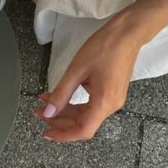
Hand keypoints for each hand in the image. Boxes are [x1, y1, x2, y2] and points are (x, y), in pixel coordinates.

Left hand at [34, 16, 142, 141]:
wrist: (128, 33)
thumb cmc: (105, 47)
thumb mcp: (77, 70)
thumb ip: (61, 94)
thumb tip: (49, 112)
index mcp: (105, 102)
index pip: (83, 130)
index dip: (63, 135)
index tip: (46, 133)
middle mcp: (112, 105)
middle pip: (83, 124)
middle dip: (59, 121)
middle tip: (40, 111)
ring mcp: (114, 99)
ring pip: (85, 115)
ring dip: (65, 112)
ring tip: (46, 102)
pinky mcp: (112, 92)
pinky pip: (91, 105)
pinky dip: (74, 104)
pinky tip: (60, 96)